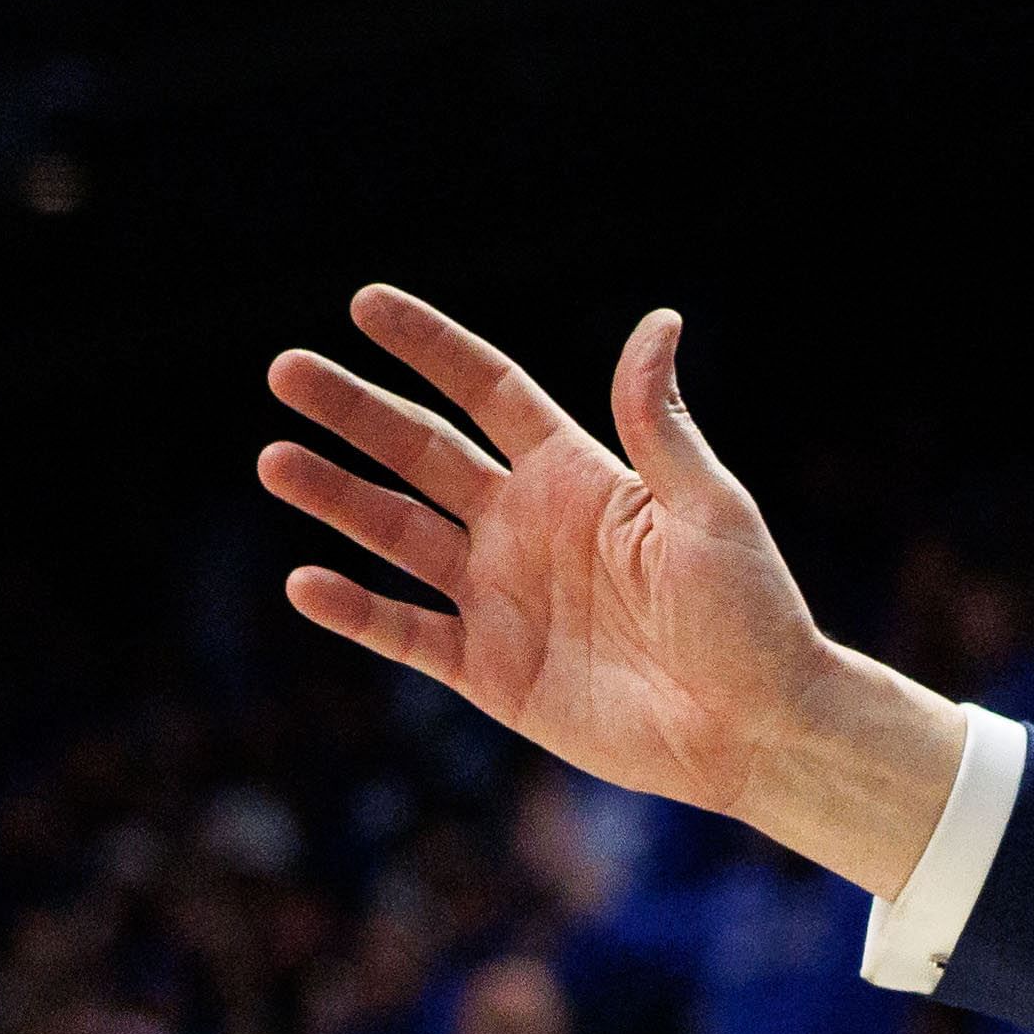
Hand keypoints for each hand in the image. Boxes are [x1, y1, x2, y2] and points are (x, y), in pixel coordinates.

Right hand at [259, 290, 966, 890]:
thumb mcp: (711, 510)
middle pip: (421, 452)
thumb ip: (661, 425)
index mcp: (576, 477)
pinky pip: (406, 633)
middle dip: (354, 411)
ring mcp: (501, 598)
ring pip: (397, 533)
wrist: (759, 729)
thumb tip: (658, 321)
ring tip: (274, 459)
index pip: (487, 392)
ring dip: (336, 496)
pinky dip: (355, 611)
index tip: (366, 304)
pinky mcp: (491, 671)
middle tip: (286, 370)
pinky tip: (305, 580)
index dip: (431, 347)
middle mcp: (525, 527)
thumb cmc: (752, 615)